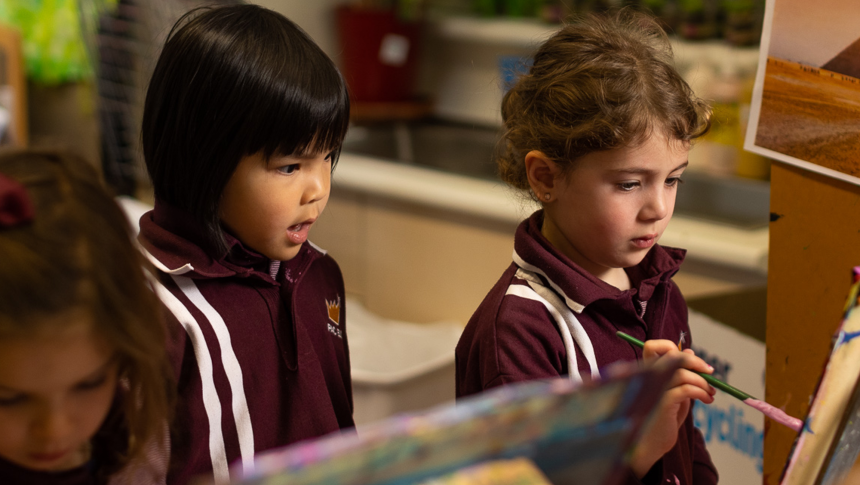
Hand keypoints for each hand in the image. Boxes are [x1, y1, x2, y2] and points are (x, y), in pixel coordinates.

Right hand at [630, 339, 715, 478]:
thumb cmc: (664, 417)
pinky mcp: (663, 403)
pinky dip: (701, 392)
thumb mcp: (675, 391)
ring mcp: (654, 390)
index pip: (654, 346)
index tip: (693, 361)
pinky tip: (707, 400)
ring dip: (702, 382)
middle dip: (695, 362)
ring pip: (682, 373)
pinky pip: (686, 390)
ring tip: (710, 393)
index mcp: (649, 372)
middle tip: (710, 372)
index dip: (673, 348)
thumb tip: (690, 351)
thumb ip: (680, 372)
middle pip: (672, 355)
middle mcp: (649, 377)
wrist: (654, 443)